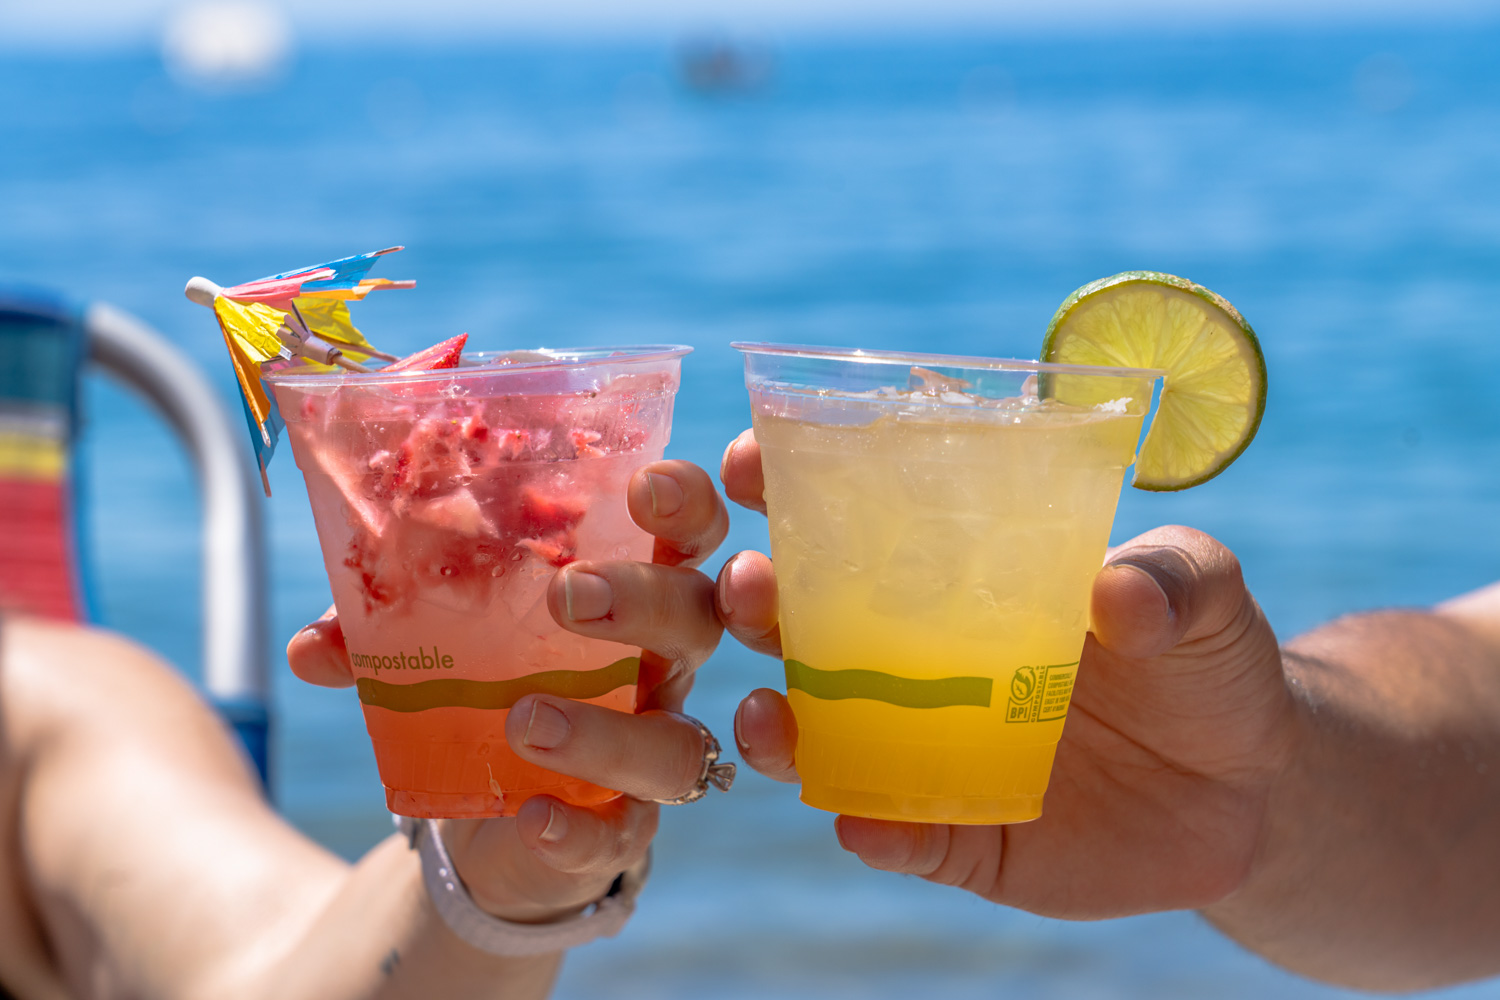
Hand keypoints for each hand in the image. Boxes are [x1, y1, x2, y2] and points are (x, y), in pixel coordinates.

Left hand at [287, 459, 729, 923]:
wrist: (489, 808)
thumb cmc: (484, 683)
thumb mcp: (434, 638)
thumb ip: (381, 629)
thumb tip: (314, 643)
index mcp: (632, 592)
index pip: (689, 532)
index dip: (686, 503)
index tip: (646, 484)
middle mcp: (661, 667)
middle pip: (698, 621)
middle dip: (646, 598)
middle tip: (568, 593)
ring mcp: (650, 750)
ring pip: (676, 740)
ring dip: (608, 730)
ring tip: (523, 718)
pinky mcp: (622, 830)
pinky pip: (623, 834)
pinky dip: (580, 830)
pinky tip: (533, 818)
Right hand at [718, 428, 1294, 918]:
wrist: (1249, 787)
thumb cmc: (1204, 659)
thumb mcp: (1205, 592)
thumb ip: (1174, 577)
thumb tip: (1115, 596)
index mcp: (955, 571)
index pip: (848, 516)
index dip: (784, 483)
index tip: (748, 459)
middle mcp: (916, 656)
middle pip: (800, 622)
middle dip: (752, 598)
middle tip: (750, 587)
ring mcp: (926, 746)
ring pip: (818, 734)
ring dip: (776, 723)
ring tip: (768, 715)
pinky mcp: (957, 834)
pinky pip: (896, 833)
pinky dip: (871, 827)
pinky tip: (863, 820)